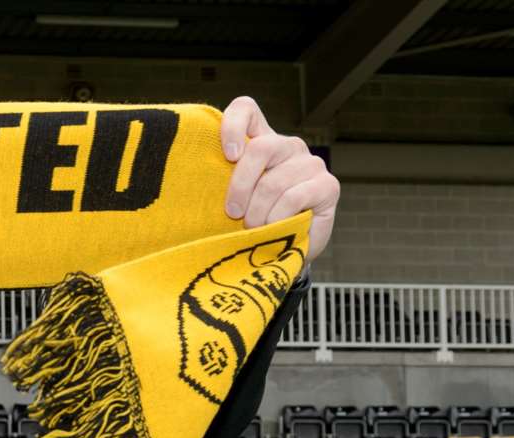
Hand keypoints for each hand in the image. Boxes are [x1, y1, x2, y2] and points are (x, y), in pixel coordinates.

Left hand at [220, 96, 339, 262]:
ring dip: (258, 212)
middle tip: (232, 213)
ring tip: (253, 229)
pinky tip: (273, 228)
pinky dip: (277, 218)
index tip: (227, 156)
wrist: (281, 253)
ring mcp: (310, 164)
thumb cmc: (248, 225)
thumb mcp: (227, 201)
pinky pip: (294, 197)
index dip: (233, 124)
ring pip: (274, 181)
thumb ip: (216, 184)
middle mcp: (286, 147)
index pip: (246, 109)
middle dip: (240, 186)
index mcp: (259, 142)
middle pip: (260, 148)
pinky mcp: (328, 185)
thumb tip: (186, 184)